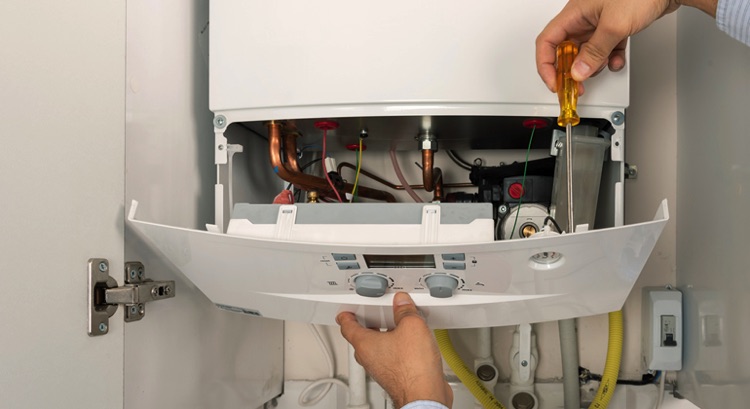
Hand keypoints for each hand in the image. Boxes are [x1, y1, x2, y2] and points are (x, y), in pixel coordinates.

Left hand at [337, 292, 452, 408]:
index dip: (346, 316)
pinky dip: (396, 350)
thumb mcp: (412, 326)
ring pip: (377, 350)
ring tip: (396, 327)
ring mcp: (381, 369)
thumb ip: (405, 311)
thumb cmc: (412, 369)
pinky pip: (390, 359)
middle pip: (362, 339)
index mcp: (365, 344)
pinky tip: (411, 345)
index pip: (347, 327)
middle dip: (367, 326)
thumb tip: (402, 303)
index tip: (345, 312)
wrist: (424, 395)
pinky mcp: (394, 377)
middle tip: (372, 315)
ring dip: (384, 338)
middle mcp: (370, 358)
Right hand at [536, 0, 683, 91]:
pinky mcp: (613, 26)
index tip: (555, 82)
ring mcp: (598, 22)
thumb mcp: (614, 26)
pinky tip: (616, 61)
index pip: (547, 42)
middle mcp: (583, 18)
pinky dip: (609, 59)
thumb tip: (578, 71)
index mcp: (574, 13)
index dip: (547, 65)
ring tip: (601, 68)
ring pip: (586, 52)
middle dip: (570, 70)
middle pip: (566, 49)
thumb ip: (594, 52)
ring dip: (593, 65)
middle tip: (576, 86)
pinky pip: (604, 49)